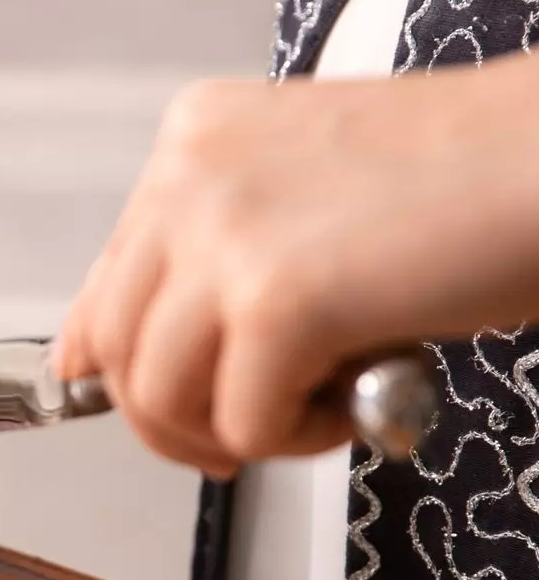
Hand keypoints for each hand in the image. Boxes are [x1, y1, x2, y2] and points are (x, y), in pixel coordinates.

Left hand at [54, 58, 538, 474]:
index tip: (154, 407)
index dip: (117, 367)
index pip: (108, 281)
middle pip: (117, 347)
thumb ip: (220, 260)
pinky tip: (353, 403)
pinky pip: (243, 423)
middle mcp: (192, 175)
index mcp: (198, 139)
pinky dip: (298, 440)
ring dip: (235, 433)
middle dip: (175, 420)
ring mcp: (226, 233)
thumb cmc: (471, 184)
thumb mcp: (311, 200)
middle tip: (244, 435)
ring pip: (160, 396)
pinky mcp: (278, 298)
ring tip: (316, 409)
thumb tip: (134, 359)